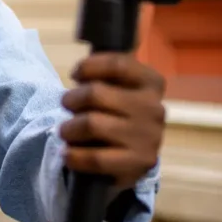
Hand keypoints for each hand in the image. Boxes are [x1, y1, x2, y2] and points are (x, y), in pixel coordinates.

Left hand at [59, 53, 165, 189]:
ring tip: (66, 131)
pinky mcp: (139, 164)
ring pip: (92, 124)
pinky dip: (73, 156)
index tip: (75, 75)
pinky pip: (96, 158)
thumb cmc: (115, 111)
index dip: (88, 67)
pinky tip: (68, 153)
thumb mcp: (117, 86)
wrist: (129, 155)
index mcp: (151, 83)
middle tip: (67, 107)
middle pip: (96, 93)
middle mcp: (155, 108)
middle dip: (71, 99)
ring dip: (69, 128)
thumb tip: (94, 58)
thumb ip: (107, 69)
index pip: (117, 64)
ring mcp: (149, 137)